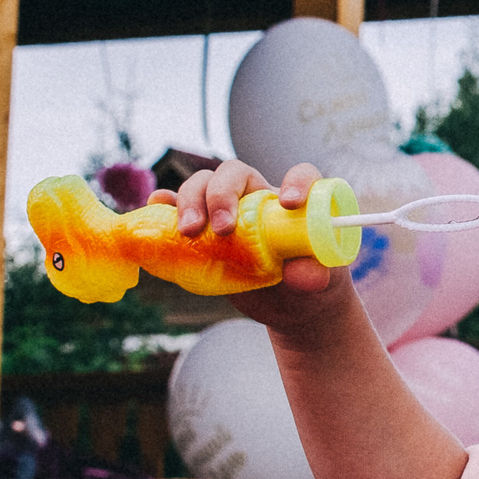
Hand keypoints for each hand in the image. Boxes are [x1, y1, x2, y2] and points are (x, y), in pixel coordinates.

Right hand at [150, 161, 349, 329]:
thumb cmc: (312, 288)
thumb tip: (302, 274)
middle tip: (221, 229)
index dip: (296, 181)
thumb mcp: (320, 286)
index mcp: (295, 204)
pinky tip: (157, 207)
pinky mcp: (204, 229)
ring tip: (189, 231)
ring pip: (204, 184)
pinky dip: (165, 204)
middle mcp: (260, 198)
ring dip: (191, 200)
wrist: (288, 306)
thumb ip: (315, 277)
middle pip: (235, 173)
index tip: (289, 204)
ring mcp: (229, 210)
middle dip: (222, 194)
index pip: (301, 174)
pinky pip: (178, 207)